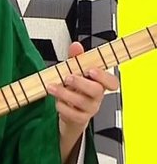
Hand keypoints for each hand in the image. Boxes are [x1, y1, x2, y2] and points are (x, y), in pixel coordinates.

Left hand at [47, 42, 118, 160]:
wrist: (70, 112)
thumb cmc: (75, 89)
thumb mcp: (74, 72)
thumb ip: (76, 59)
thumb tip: (76, 45)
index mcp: (99, 84)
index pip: (111, 82)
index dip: (103, 76)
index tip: (91, 70)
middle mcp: (97, 96)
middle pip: (97, 91)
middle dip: (81, 83)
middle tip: (68, 77)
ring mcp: (90, 108)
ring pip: (81, 102)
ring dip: (64, 93)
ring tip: (52, 87)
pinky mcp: (80, 118)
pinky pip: (72, 114)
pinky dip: (61, 106)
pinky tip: (57, 102)